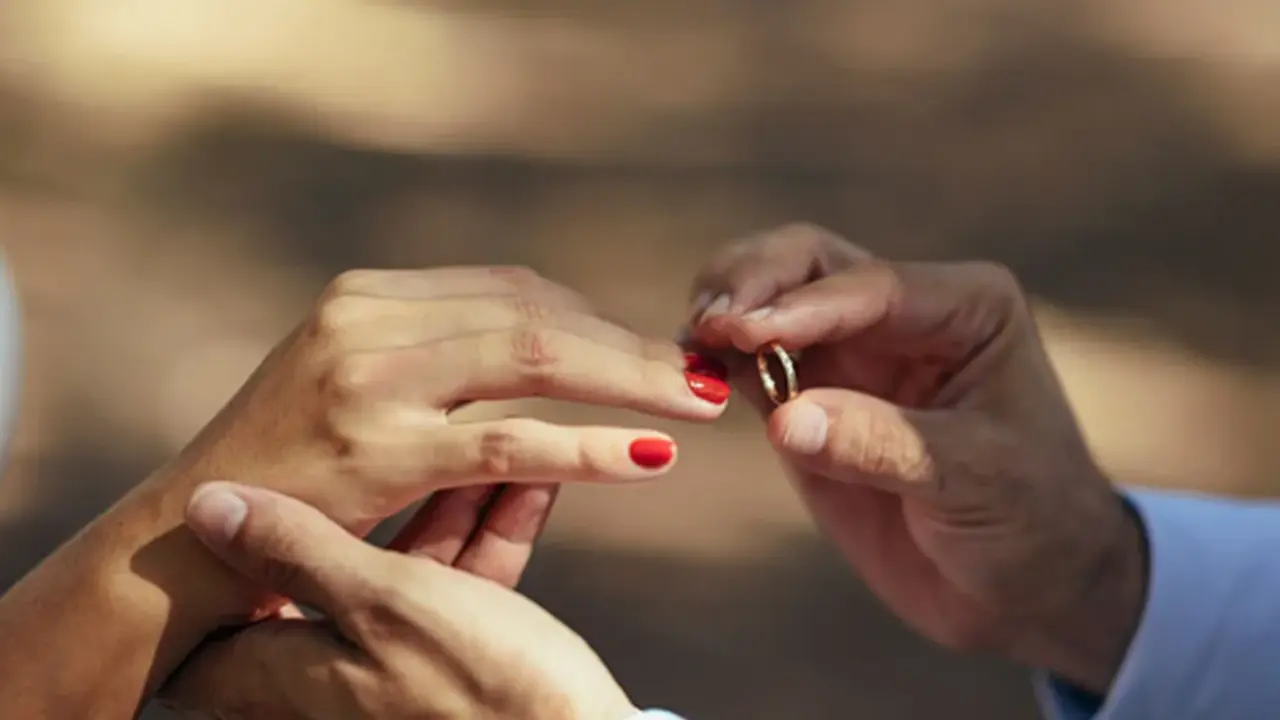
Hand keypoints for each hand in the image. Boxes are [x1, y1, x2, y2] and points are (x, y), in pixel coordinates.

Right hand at [144, 266, 730, 617]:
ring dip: (630, 381)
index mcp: (369, 296)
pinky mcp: (374, 450)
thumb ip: (433, 354)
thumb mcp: (352, 385)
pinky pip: (508, 442)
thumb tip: (542, 342)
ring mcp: (369, 380)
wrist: (187, 539)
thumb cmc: (284, 469)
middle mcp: (368, 319)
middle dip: (630, 345)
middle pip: (535, 312)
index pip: (512, 287)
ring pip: (532, 359)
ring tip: (700, 403)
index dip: (595, 318)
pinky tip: (648, 457)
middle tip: (706, 371)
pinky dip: (588, 446)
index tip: (654, 348)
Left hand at [158, 482, 635, 719]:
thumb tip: (205, 505)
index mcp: (281, 670)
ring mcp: (395, 675)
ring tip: (493, 437)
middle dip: (384, 488)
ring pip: (411, 564)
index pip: (228, 598)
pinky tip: (527, 482)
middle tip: (409, 427)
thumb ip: (298, 551)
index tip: (255, 473)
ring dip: (453, 500)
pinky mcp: (458, 669)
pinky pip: (462, 586)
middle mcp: (326, 678)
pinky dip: (490, 535)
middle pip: (333, 559)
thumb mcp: (383, 605)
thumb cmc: (476, 690)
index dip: (233, 538)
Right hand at [685, 224, 1145, 691]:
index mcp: (964, 307)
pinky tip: (689, 375)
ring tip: (689, 344)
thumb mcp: (973, 480)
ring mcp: (851, 355)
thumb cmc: (1031, 521)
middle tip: (707, 322)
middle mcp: (901, 315)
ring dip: (724, 313)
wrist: (1028, 588)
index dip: (801, 306)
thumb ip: (879, 445)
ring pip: (769, 302)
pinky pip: (751, 366)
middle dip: (751, 282)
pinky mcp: (810, 401)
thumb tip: (786, 419)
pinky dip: (715, 363)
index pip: (868, 287)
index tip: (744, 330)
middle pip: (807, 264)